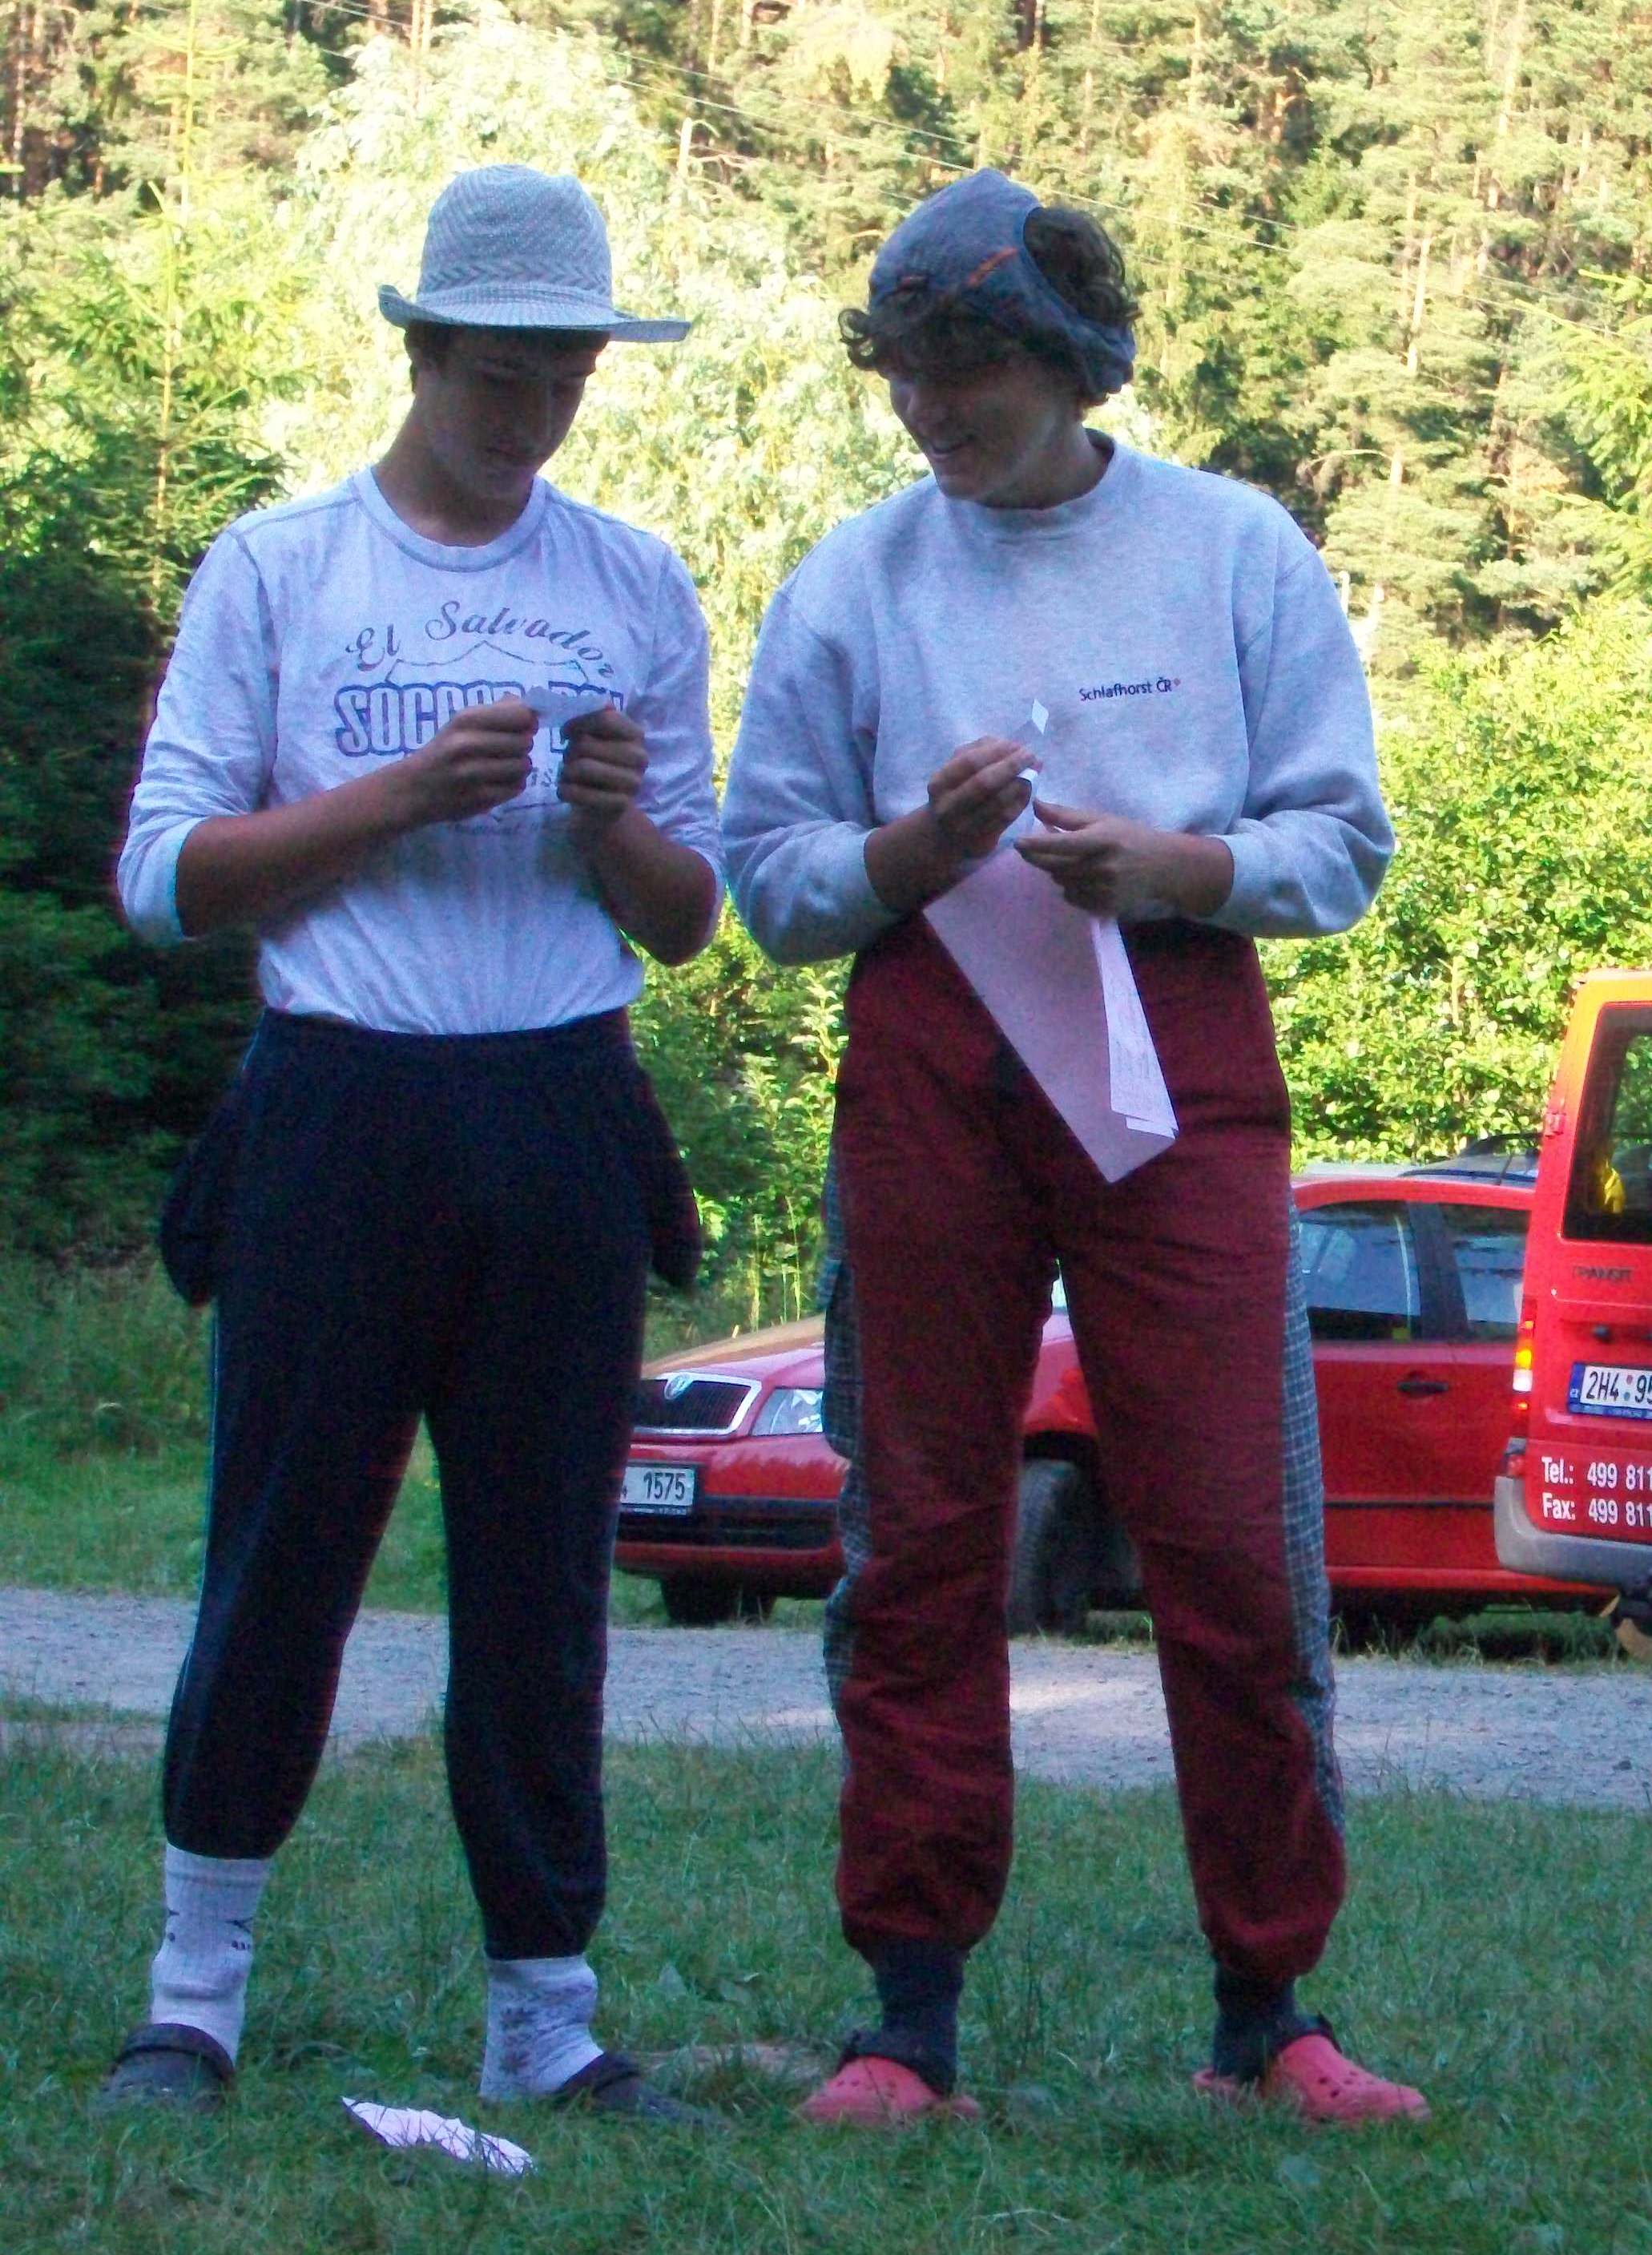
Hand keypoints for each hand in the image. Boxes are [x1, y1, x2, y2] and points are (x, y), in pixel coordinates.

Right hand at [392, 697, 535, 825]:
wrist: (413, 789)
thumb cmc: (443, 751)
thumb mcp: (461, 723)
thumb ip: (496, 712)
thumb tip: (531, 708)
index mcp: (466, 720)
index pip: (520, 715)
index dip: (528, 721)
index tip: (524, 726)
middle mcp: (468, 744)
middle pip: (525, 742)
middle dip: (522, 746)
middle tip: (508, 750)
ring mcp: (473, 774)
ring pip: (523, 766)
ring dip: (519, 767)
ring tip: (503, 767)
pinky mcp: (479, 799)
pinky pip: (517, 788)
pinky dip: (513, 785)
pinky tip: (497, 782)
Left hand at [558, 704, 647, 833]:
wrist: (604, 807)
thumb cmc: (598, 764)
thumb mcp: (598, 737)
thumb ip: (594, 716)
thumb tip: (595, 703)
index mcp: (636, 734)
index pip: (604, 718)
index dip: (577, 723)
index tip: (566, 733)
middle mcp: (640, 757)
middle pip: (586, 744)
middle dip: (569, 752)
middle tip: (569, 760)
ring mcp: (633, 782)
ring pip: (581, 767)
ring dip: (564, 771)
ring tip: (567, 775)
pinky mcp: (620, 804)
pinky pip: (579, 792)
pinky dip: (565, 790)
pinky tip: (566, 790)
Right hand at [924, 737, 1037, 861]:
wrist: (943, 837)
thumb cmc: (953, 794)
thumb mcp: (955, 769)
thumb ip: (979, 751)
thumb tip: (1012, 746)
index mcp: (940, 784)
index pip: (970, 762)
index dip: (997, 751)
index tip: (1017, 745)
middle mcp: (948, 807)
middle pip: (984, 783)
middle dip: (1011, 766)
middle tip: (1030, 756)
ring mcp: (964, 827)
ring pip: (999, 803)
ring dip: (1021, 784)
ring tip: (1033, 771)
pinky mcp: (981, 840)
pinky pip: (1006, 818)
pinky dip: (1021, 801)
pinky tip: (1028, 789)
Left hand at [1015, 800, 1232, 917]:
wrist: (1164, 867)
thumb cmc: (1130, 837)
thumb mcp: (1102, 820)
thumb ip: (1066, 816)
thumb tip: (1035, 805)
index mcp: (1103, 840)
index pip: (1063, 844)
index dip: (1037, 845)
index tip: (1018, 842)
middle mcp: (1103, 867)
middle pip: (1055, 867)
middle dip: (1040, 858)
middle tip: (1031, 849)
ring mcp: (1104, 890)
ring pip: (1061, 882)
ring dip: (1058, 871)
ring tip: (1074, 860)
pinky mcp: (1104, 907)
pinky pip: (1072, 898)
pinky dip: (1070, 887)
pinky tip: (1085, 877)